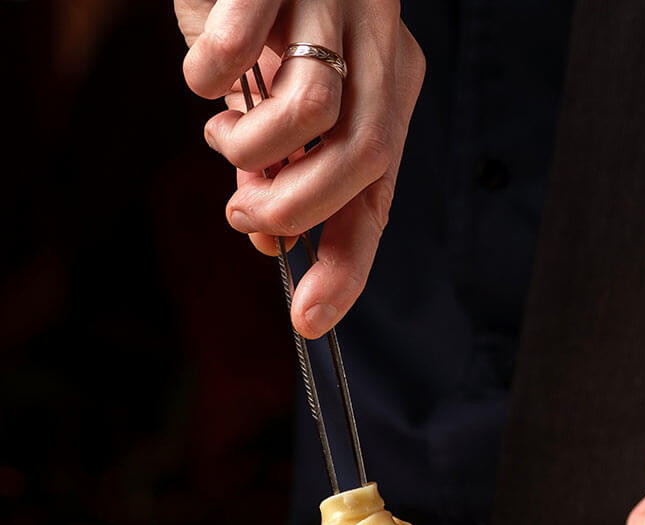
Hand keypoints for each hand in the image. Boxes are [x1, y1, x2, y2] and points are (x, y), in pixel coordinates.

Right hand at [173, 0, 423, 336]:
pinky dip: (210, 77)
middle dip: (296, 210)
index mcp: (390, 82)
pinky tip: (202, 74)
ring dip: (253, 149)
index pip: (381, 192)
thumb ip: (285, 170)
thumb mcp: (283, 101)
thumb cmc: (262, 14)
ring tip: (222, 136)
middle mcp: (376, 40)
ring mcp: (329, 0)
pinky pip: (243, 45)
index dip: (347, 264)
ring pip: (314, 109)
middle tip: (245, 212)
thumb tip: (271, 243)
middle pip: (362, 156)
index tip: (309, 321)